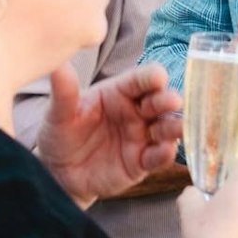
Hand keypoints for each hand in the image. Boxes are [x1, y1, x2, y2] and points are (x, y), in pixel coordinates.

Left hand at [37, 63, 183, 205]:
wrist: (58, 172)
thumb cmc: (60, 134)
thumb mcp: (58, 113)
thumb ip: (64, 92)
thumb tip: (58, 65)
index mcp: (118, 92)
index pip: (140, 80)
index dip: (151, 77)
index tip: (158, 76)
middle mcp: (136, 111)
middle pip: (159, 101)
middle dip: (168, 100)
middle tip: (173, 101)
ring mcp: (141, 136)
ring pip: (166, 128)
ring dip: (175, 126)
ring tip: (179, 126)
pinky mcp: (141, 162)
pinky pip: (158, 157)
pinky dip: (165, 153)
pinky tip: (166, 150)